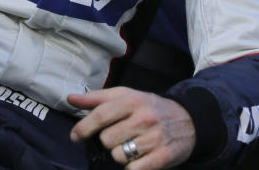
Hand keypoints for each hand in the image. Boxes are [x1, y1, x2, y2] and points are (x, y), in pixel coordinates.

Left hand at [68, 87, 194, 167]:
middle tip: (119, 136)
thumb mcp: (126, 96)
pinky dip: (132, 167)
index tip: (75, 137)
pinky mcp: (162, 157)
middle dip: (108, 141)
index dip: (83, 128)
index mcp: (133, 100)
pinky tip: (139, 157)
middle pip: (107, 139)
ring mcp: (154, 138)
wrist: (188, 120)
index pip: (100, 115)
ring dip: (120, 154)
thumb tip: (70, 98)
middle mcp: (144, 118)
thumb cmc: (149, 107)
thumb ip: (97, 98)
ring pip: (118, 156)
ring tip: (131, 146)